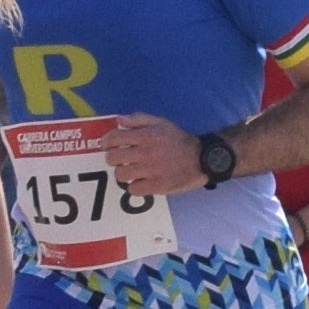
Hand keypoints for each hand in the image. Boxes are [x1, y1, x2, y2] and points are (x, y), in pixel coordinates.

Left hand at [92, 113, 206, 203]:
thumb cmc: (180, 140)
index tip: (106, 146)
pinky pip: (133, 189)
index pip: (114, 138)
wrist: (202, 159)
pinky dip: (134, 186)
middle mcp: (147, 152)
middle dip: (113, 159)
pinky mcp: (157, 186)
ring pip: (121, 175)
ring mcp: (152, 171)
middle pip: (113, 159)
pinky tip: (141, 182)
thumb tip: (119, 120)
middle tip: (120, 160)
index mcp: (147, 135)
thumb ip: (139, 119)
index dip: (106, 142)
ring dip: (123, 173)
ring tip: (130, 171)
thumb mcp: (162, 123)